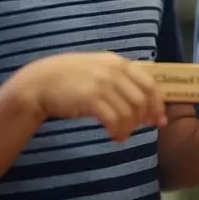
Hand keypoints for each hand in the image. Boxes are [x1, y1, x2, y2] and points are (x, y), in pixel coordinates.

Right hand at [6, 52, 163, 142]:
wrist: (38, 84)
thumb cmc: (69, 80)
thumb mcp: (97, 70)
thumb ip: (119, 80)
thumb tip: (144, 102)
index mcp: (118, 62)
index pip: (150, 83)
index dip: (158, 104)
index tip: (159, 120)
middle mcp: (113, 70)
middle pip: (143, 100)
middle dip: (144, 119)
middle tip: (138, 130)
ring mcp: (102, 83)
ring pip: (130, 112)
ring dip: (129, 128)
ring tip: (121, 136)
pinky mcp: (91, 98)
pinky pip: (115, 120)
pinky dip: (118, 132)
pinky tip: (113, 137)